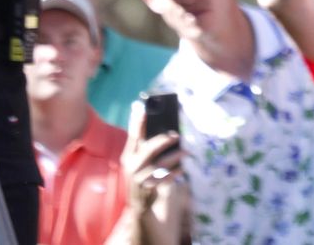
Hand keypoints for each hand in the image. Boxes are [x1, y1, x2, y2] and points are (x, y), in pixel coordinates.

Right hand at [121, 102, 188, 231]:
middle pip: (149, 149)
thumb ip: (144, 142)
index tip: (145, 111)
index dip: (138, 123)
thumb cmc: (142, 173)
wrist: (138, 202)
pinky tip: (183, 168)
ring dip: (175, 157)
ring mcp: (141, 178)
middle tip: (177, 135)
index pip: (133, 137)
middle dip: (163, 140)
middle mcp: (132, 167)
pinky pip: (166, 179)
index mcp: (128, 156)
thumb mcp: (138, 159)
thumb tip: (152, 120)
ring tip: (185, 152)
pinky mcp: (150, 188)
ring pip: (160, 164)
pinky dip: (176, 173)